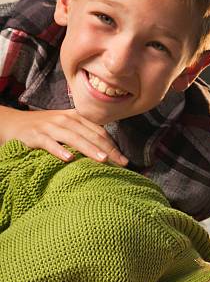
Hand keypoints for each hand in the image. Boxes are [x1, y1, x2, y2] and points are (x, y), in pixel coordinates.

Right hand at [4, 108, 128, 165]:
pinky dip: (59, 150)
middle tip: (121, 164)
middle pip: (91, 135)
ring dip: (89, 149)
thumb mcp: (66, 127)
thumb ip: (85, 134)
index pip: (99, 132)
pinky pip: (49, 143)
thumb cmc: (45, 129)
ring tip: (103, 160)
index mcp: (76, 117)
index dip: (113, 146)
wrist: (13, 124)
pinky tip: (69, 159)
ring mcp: (50, 127)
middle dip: (108, 150)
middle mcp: (65, 119)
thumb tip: (108, 151)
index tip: (124, 161)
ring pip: (74, 138)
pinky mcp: (36, 136)